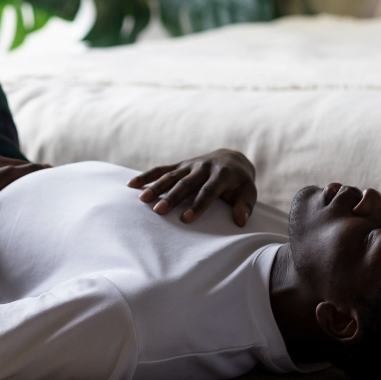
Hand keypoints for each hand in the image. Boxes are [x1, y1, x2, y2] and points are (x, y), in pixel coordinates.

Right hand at [128, 149, 256, 226]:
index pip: (208, 191)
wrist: (231, 158)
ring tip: (142, 200)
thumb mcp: (249, 191)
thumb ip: (245, 205)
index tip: (186, 220)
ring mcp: (189, 165)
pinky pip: (161, 170)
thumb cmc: (240, 182)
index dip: (198, 205)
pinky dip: (146, 176)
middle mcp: (204, 167)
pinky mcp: (179, 165)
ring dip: (156, 187)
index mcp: (222, 174)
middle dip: (172, 198)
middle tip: (158, 212)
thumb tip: (240, 220)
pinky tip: (131, 184)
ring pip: (171, 176)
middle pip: (186, 184)